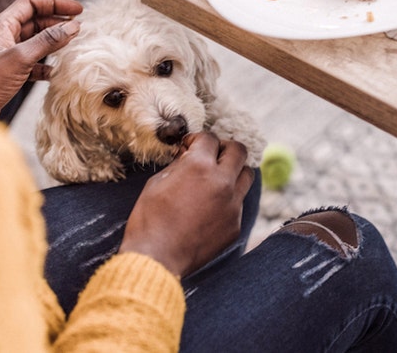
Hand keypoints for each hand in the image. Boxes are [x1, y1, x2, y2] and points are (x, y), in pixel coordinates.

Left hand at [0, 0, 82, 114]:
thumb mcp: (19, 58)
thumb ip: (46, 41)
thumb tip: (72, 26)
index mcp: (1, 26)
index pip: (30, 4)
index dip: (55, 3)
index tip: (77, 9)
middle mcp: (3, 37)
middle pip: (35, 21)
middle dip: (57, 23)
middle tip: (79, 28)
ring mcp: (6, 55)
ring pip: (35, 42)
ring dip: (54, 43)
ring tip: (73, 46)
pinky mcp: (9, 72)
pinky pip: (32, 63)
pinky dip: (46, 65)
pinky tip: (57, 72)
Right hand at [120, 132, 254, 276]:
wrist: (156, 258)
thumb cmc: (149, 219)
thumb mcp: (157, 182)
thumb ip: (179, 165)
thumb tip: (188, 156)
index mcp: (199, 166)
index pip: (210, 139)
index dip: (197, 140)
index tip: (190, 147)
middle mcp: (222, 182)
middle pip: (239, 151)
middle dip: (224, 148)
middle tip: (212, 155)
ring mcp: (232, 205)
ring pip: (247, 176)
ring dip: (234, 171)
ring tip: (218, 178)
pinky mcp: (234, 225)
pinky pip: (238, 203)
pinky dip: (228, 199)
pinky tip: (210, 207)